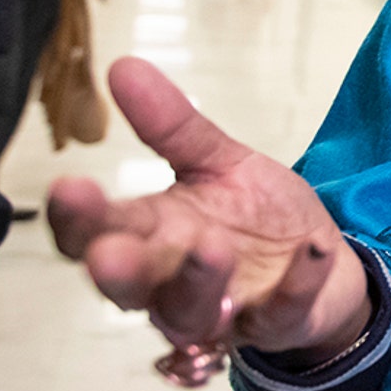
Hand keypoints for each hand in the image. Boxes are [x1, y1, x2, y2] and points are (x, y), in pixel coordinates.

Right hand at [48, 57, 370, 361]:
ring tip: (213, 247)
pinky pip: (280, 314)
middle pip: (129, 286)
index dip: (76, 218)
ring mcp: (222, 311)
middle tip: (108, 253)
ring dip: (199, 282)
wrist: (323, 265)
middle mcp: (173, 281)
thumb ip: (173, 126)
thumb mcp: (219, 162)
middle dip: (118, 270)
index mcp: (151, 234)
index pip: (94, 233)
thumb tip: (123, 67)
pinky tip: (313, 252)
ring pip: (192, 312)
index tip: (68, 187)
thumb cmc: (255, 218)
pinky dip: (296, 285)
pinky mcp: (276, 324)